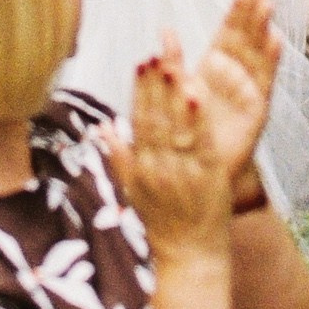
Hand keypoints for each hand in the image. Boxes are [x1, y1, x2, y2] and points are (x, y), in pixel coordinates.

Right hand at [105, 50, 231, 267]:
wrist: (188, 255)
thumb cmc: (163, 222)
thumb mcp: (134, 189)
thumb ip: (119, 155)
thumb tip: (101, 126)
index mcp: (141, 167)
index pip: (138, 121)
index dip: (139, 91)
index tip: (140, 62)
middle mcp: (157, 167)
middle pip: (155, 119)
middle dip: (154, 85)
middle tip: (155, 52)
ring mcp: (181, 171)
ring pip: (176, 126)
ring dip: (174, 94)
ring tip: (174, 64)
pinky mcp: (207, 176)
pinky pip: (200, 142)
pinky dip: (198, 118)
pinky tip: (198, 93)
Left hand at [188, 0, 280, 191]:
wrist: (197, 174)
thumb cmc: (186, 133)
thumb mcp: (174, 93)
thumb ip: (173, 63)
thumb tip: (166, 30)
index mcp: (215, 69)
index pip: (229, 32)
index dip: (239, 10)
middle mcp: (235, 77)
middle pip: (247, 38)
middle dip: (254, 12)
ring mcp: (247, 92)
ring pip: (257, 55)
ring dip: (263, 29)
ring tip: (268, 4)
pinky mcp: (255, 111)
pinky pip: (263, 83)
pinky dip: (269, 61)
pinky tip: (276, 40)